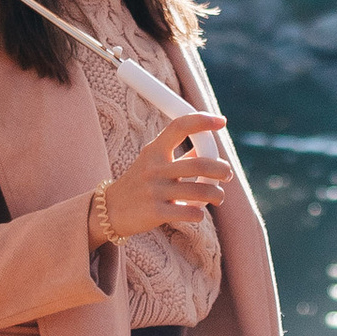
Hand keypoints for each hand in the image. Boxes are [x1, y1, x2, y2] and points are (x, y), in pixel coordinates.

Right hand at [100, 110, 229, 241]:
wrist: (108, 211)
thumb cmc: (138, 184)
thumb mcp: (152, 164)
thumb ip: (178, 157)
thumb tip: (207, 149)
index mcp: (154, 151)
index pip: (179, 126)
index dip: (202, 121)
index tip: (222, 121)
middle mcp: (154, 168)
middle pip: (199, 163)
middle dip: (221, 169)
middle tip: (227, 174)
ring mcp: (154, 191)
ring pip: (200, 191)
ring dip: (217, 195)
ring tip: (218, 197)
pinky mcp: (155, 212)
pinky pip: (189, 213)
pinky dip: (199, 214)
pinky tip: (197, 213)